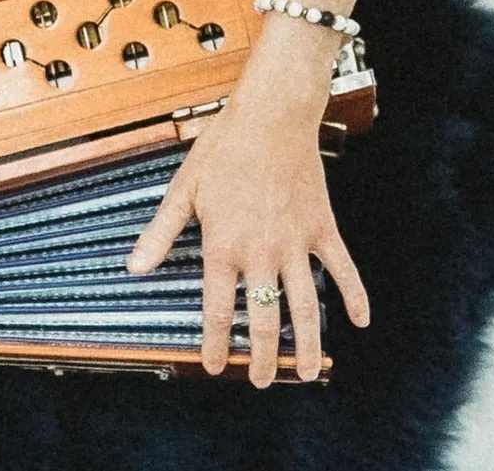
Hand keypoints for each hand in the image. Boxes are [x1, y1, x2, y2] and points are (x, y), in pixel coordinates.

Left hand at [124, 32, 369, 383]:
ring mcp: (296, 241)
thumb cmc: (224, 146)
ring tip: (306, 374)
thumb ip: (161, 231)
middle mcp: (261, 251)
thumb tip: (133, 267)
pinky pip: (342, 268)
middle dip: (261, 358)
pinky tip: (360, 321)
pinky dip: (354, 294)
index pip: (216, 309)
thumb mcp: (185, 187)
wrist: (272, 112)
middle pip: (263, 319)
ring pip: (305, 306)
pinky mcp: (322, 227)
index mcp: (224, 244)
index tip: (214, 368)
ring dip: (307, 344)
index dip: (214, 344)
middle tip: (259, 381)